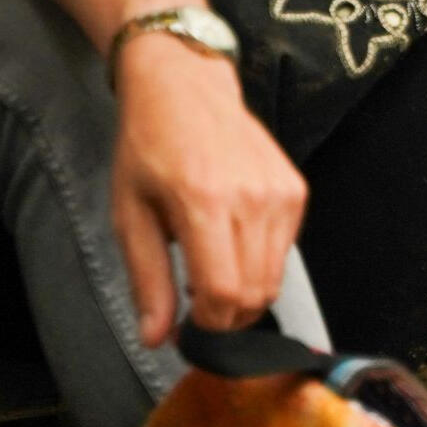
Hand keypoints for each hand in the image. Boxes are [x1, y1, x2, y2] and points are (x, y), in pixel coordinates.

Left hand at [111, 38, 306, 344]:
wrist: (186, 88)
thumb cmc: (148, 149)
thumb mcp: (130, 215)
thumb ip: (148, 279)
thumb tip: (158, 339)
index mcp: (205, 203)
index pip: (225, 293)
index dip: (208, 327)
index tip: (185, 330)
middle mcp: (253, 197)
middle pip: (257, 293)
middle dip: (227, 318)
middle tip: (196, 310)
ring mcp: (281, 191)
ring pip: (276, 277)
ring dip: (246, 294)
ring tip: (212, 277)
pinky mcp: (296, 188)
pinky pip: (285, 249)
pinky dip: (261, 263)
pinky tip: (232, 245)